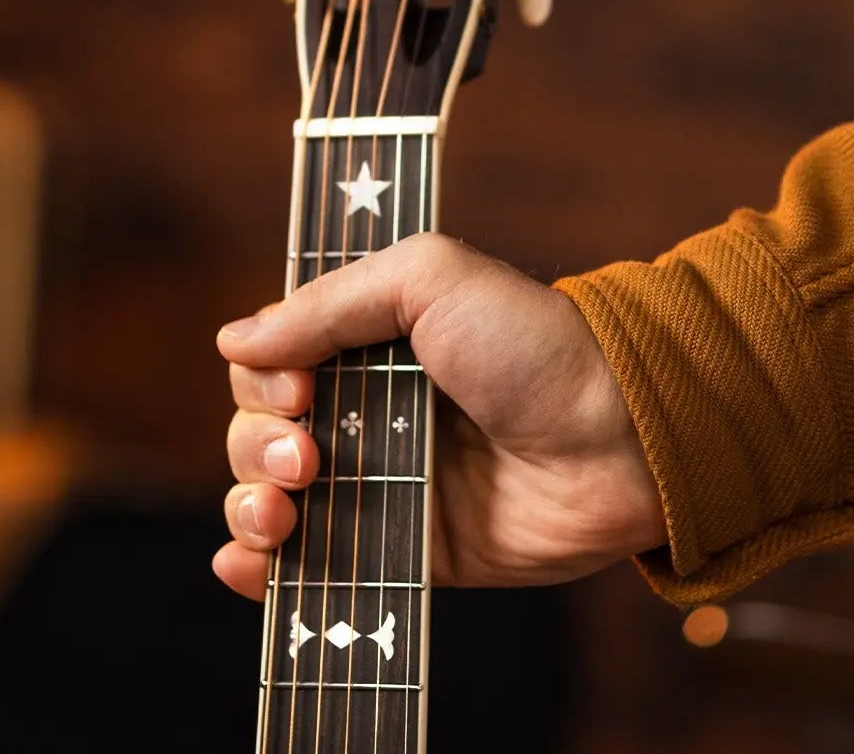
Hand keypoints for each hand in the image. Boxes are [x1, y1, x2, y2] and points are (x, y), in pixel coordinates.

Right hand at [212, 232, 665, 598]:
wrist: (620, 441)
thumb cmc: (534, 346)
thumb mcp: (431, 280)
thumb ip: (328, 303)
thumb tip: (233, 338)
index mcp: (373, 343)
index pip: (272, 363)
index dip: (264, 381)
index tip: (298, 392)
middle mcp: (370, 413)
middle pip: (258, 433)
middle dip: (257, 446)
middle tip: (307, 455)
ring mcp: (385, 486)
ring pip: (274, 500)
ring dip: (251, 506)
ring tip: (286, 509)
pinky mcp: (407, 553)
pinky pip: (316, 567)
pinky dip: (262, 572)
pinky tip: (251, 566)